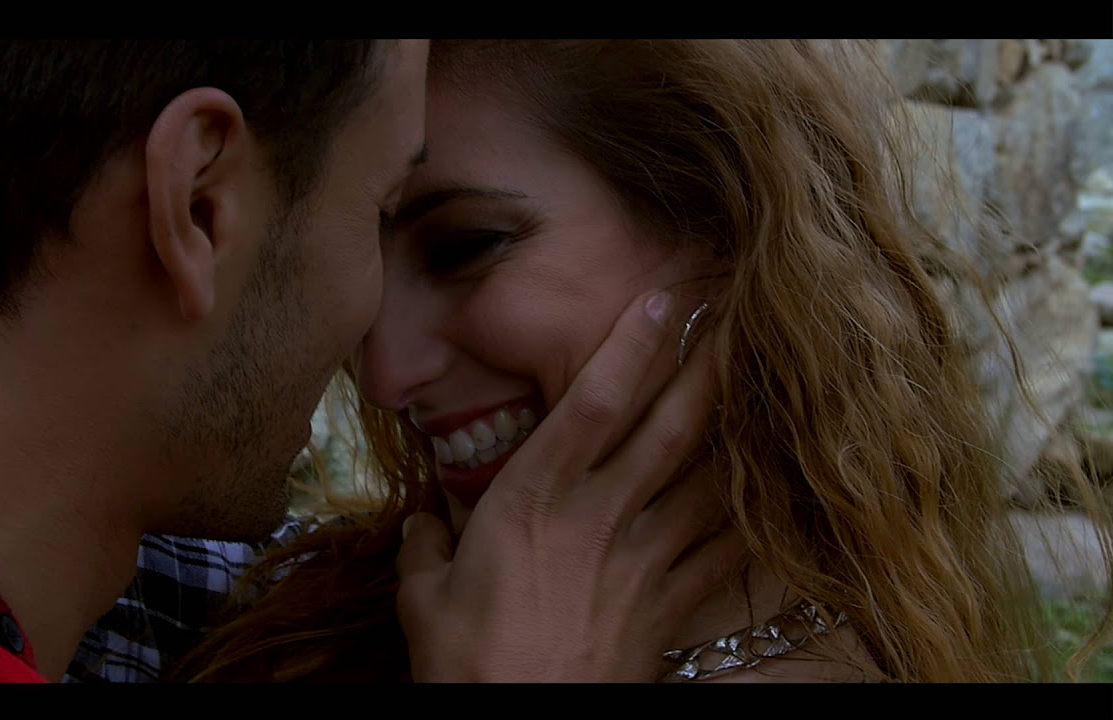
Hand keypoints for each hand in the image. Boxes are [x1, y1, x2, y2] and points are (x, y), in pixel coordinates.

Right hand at [396, 289, 745, 682]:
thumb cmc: (466, 665)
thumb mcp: (424, 600)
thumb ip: (424, 551)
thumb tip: (419, 528)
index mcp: (533, 499)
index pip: (592, 403)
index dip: (631, 346)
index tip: (660, 300)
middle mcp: (599, 516)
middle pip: (669, 429)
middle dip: (708, 369)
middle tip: (742, 320)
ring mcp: (641, 561)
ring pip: (706, 481)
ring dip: (739, 430)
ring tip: (769, 387)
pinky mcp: (666, 608)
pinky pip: (722, 556)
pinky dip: (752, 523)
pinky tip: (775, 497)